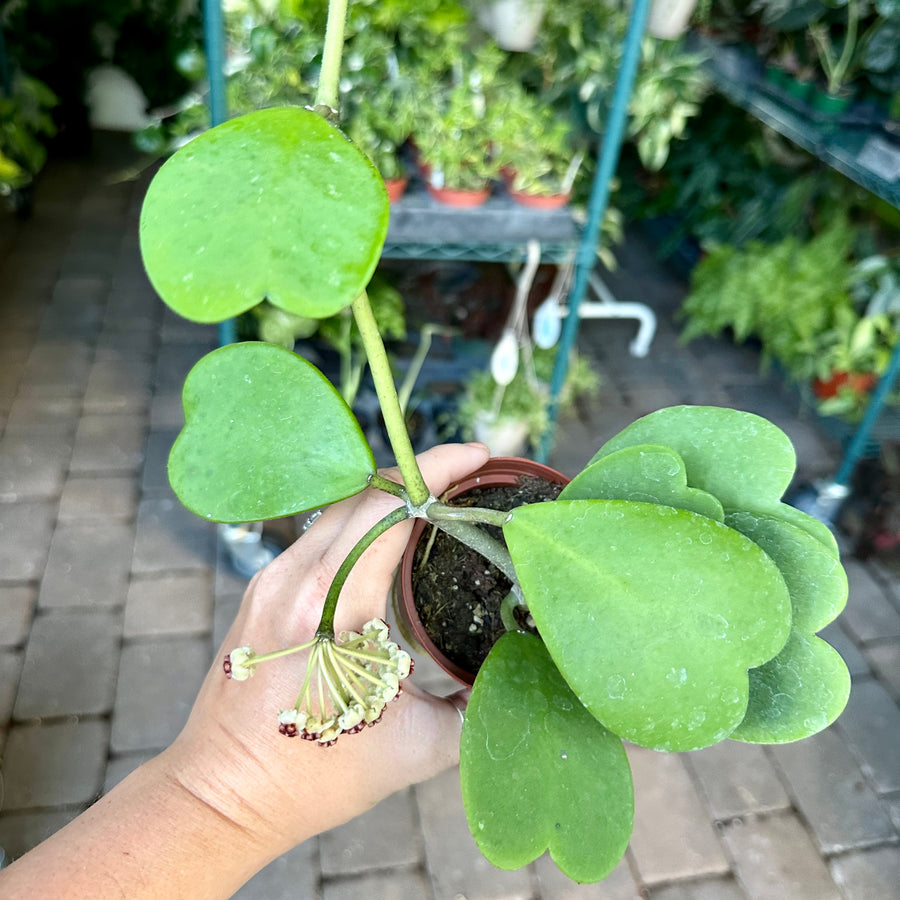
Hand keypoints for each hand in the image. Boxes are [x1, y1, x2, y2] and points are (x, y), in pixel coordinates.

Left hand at [161, 441, 490, 862]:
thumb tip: (525, 677)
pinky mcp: (261, 589)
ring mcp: (270, 580)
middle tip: (468, 475)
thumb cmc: (312, 778)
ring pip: (337, 509)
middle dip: (420, 473)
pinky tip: (386, 538)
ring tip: (435, 501)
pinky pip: (317, 534)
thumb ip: (475, 709)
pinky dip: (359, 521)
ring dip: (388, 495)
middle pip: (363, 494)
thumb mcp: (412, 750)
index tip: (478, 455)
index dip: (436, 471)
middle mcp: (293, 579)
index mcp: (329, 607)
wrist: (218, 796)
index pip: (387, 508)